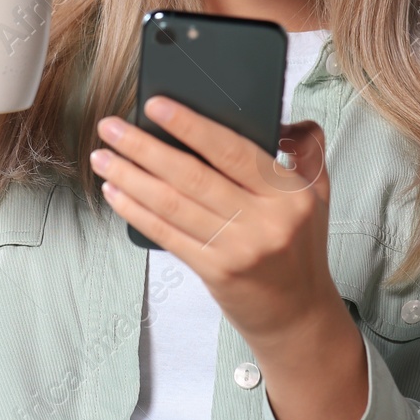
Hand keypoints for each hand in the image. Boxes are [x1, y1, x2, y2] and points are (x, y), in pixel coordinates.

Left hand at [91, 97, 343, 349]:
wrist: (299, 314)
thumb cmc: (299, 246)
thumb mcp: (317, 193)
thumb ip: (306, 148)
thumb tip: (279, 119)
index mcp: (289, 193)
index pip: (232, 150)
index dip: (190, 125)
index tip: (154, 105)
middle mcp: (265, 221)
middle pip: (192, 175)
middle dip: (143, 147)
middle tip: (110, 127)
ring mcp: (238, 249)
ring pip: (173, 204)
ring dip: (130, 177)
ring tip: (102, 157)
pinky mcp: (215, 272)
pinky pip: (167, 234)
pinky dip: (136, 211)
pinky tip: (115, 193)